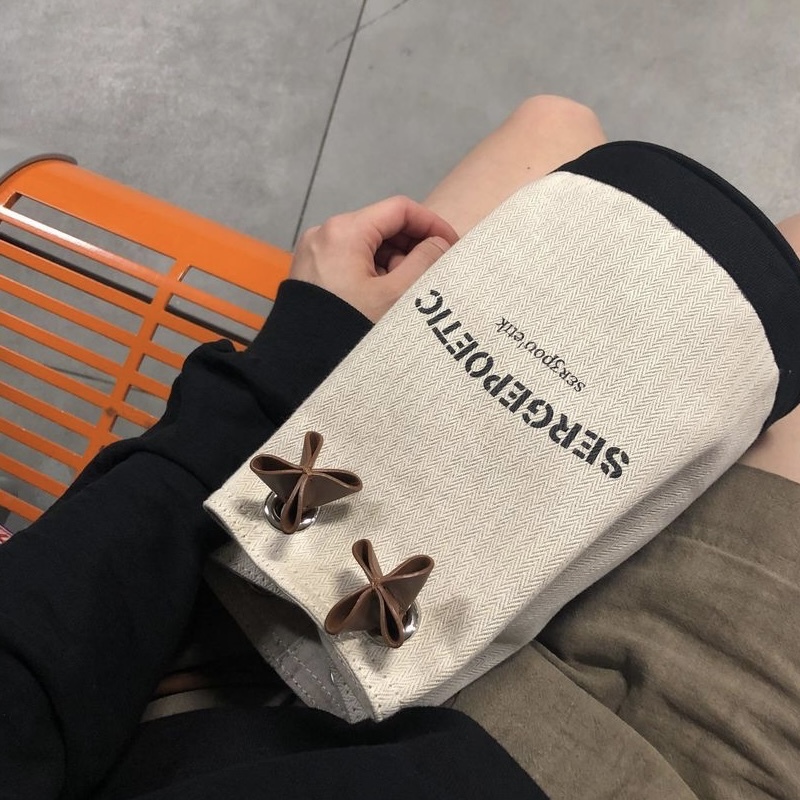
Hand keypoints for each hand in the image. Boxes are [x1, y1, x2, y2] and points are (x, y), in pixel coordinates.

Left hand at [290, 196, 458, 321]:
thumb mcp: (395, 295)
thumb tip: (438, 243)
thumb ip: (424, 262)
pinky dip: (371, 270)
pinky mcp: (310, 269)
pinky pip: (349, 259)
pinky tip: (380, 297)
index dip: (431, 223)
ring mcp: (314, 251)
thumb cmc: (349, 327)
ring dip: (392, 261)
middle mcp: (325, 232)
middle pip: (381, 225)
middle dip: (411, 246)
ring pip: (366, 244)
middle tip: (430, 273)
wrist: (301, 364)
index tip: (450, 244)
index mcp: (345, 230)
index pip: (399, 209)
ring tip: (403, 292)